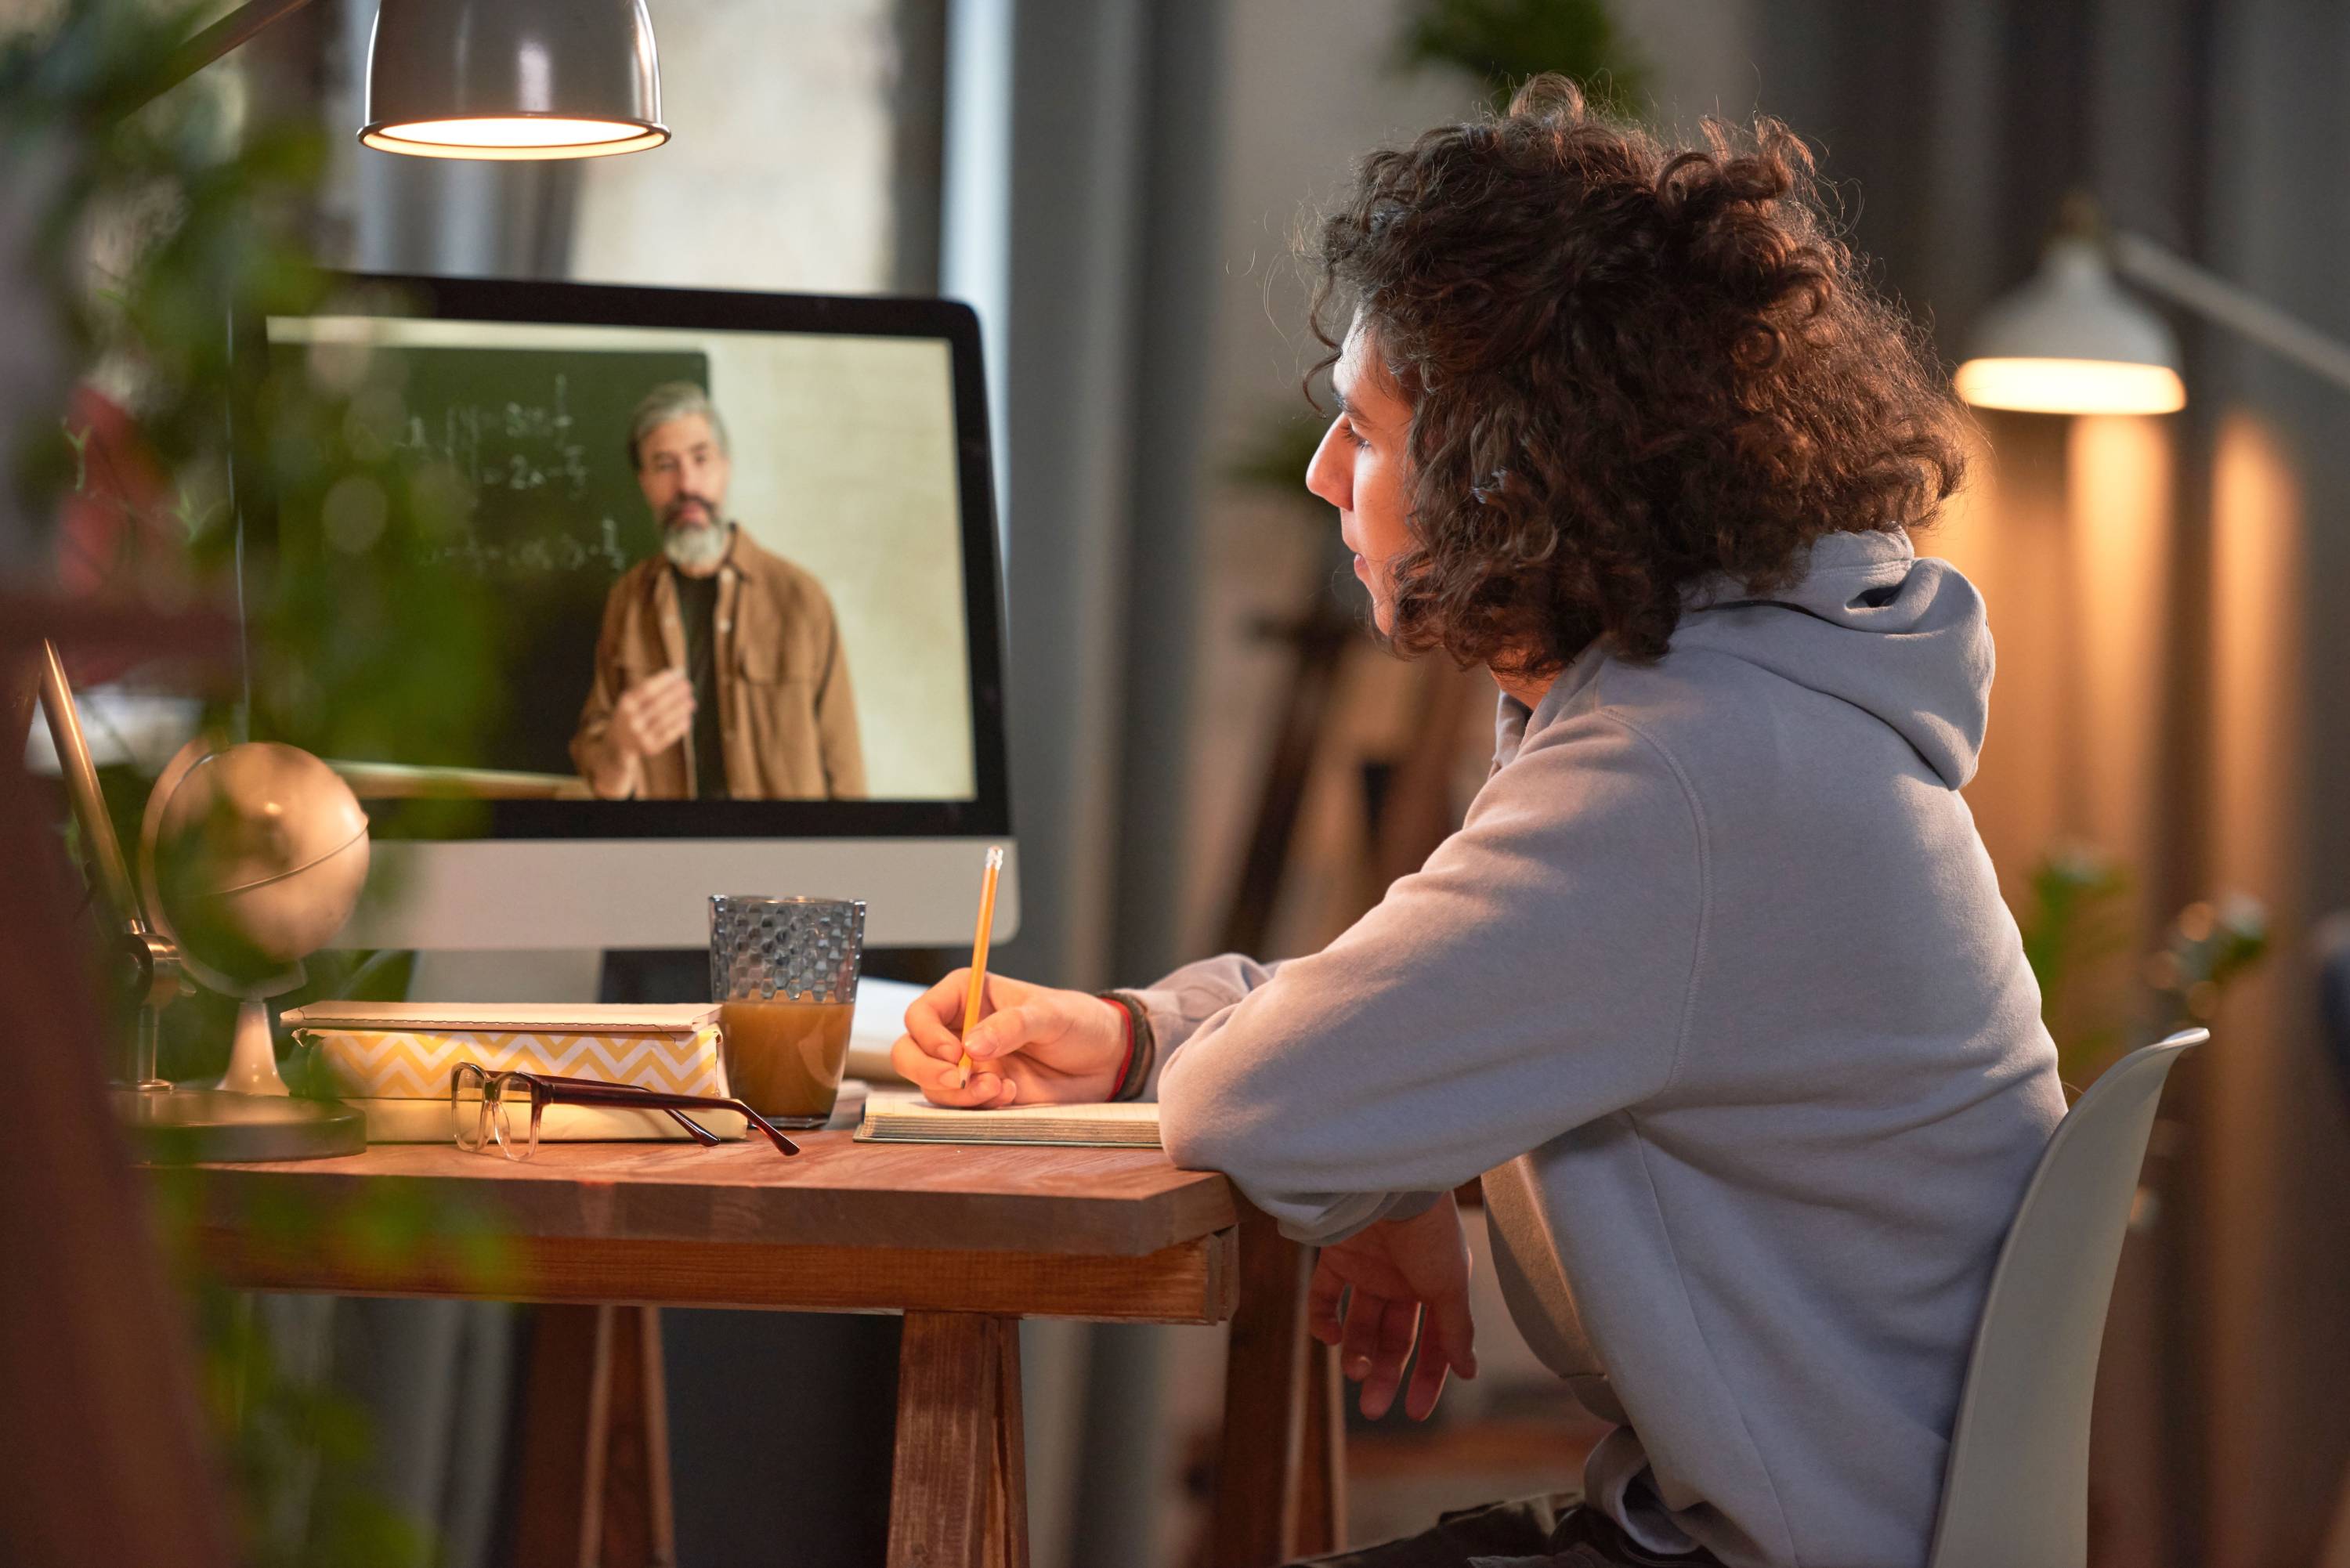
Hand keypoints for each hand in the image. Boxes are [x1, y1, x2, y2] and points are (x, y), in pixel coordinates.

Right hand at [611, 668, 695, 759]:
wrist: (618, 741)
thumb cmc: (632, 712)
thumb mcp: (633, 698)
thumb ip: (653, 685)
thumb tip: (679, 672)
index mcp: (626, 704)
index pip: (647, 689)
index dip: (665, 681)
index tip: (680, 673)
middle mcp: (631, 721)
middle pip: (658, 704)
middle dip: (676, 694)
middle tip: (689, 687)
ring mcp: (639, 736)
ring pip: (665, 720)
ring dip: (681, 710)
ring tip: (691, 702)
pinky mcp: (650, 748)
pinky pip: (668, 736)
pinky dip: (679, 726)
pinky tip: (687, 718)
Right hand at [890, 970, 1128, 1107]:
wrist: (1104, 1060)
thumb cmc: (1078, 1022)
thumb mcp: (1050, 1014)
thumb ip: (1011, 1025)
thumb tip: (971, 1046)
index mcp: (966, 996)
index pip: (921, 1014)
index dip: (928, 1035)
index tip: (954, 1053)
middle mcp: (958, 1030)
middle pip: (910, 1052)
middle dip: (927, 1071)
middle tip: (957, 1080)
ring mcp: (967, 1064)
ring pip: (931, 1084)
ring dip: (958, 1093)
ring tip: (1000, 1089)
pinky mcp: (982, 1092)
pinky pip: (959, 1105)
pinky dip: (977, 1106)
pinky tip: (1010, 1095)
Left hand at [1309, 1195, 1477, 1421]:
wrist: (1390, 1182)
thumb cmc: (1429, 1229)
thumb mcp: (1451, 1284)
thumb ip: (1456, 1329)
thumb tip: (1469, 1371)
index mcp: (1436, 1287)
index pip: (1432, 1343)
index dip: (1427, 1378)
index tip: (1416, 1413)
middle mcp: (1402, 1280)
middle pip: (1392, 1339)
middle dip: (1385, 1374)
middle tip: (1373, 1409)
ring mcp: (1368, 1268)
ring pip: (1360, 1324)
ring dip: (1357, 1353)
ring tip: (1354, 1371)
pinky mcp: (1336, 1256)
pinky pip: (1324, 1297)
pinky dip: (1323, 1320)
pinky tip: (1332, 1336)